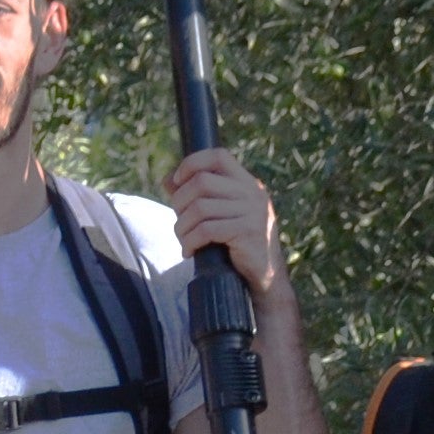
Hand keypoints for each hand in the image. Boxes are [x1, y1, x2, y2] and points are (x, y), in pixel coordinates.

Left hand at [162, 146, 288, 296]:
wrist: (266, 277)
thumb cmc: (238, 245)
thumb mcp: (220, 215)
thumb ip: (198, 195)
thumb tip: (167, 179)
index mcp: (247, 183)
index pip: (218, 155)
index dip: (192, 163)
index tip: (177, 182)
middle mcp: (252, 192)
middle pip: (202, 182)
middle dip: (179, 202)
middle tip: (179, 223)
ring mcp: (252, 211)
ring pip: (200, 208)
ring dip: (182, 227)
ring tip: (183, 240)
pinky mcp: (247, 232)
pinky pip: (206, 230)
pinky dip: (190, 242)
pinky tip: (189, 252)